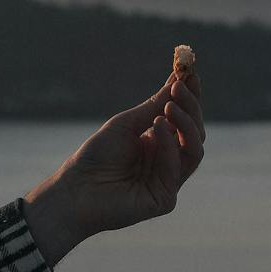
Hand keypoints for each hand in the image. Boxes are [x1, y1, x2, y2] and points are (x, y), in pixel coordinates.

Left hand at [23, 68, 205, 264]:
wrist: (76, 189)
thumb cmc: (96, 156)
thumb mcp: (126, 124)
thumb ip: (155, 106)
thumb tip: (178, 80)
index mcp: (158, 142)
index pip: (183, 119)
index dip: (191, 97)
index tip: (191, 73)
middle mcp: (167, 160)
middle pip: (194, 132)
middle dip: (191, 107)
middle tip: (180, 87)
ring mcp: (168, 180)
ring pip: (195, 149)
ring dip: (185, 124)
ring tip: (169, 106)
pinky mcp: (165, 198)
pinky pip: (177, 168)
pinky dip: (169, 145)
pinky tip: (157, 128)